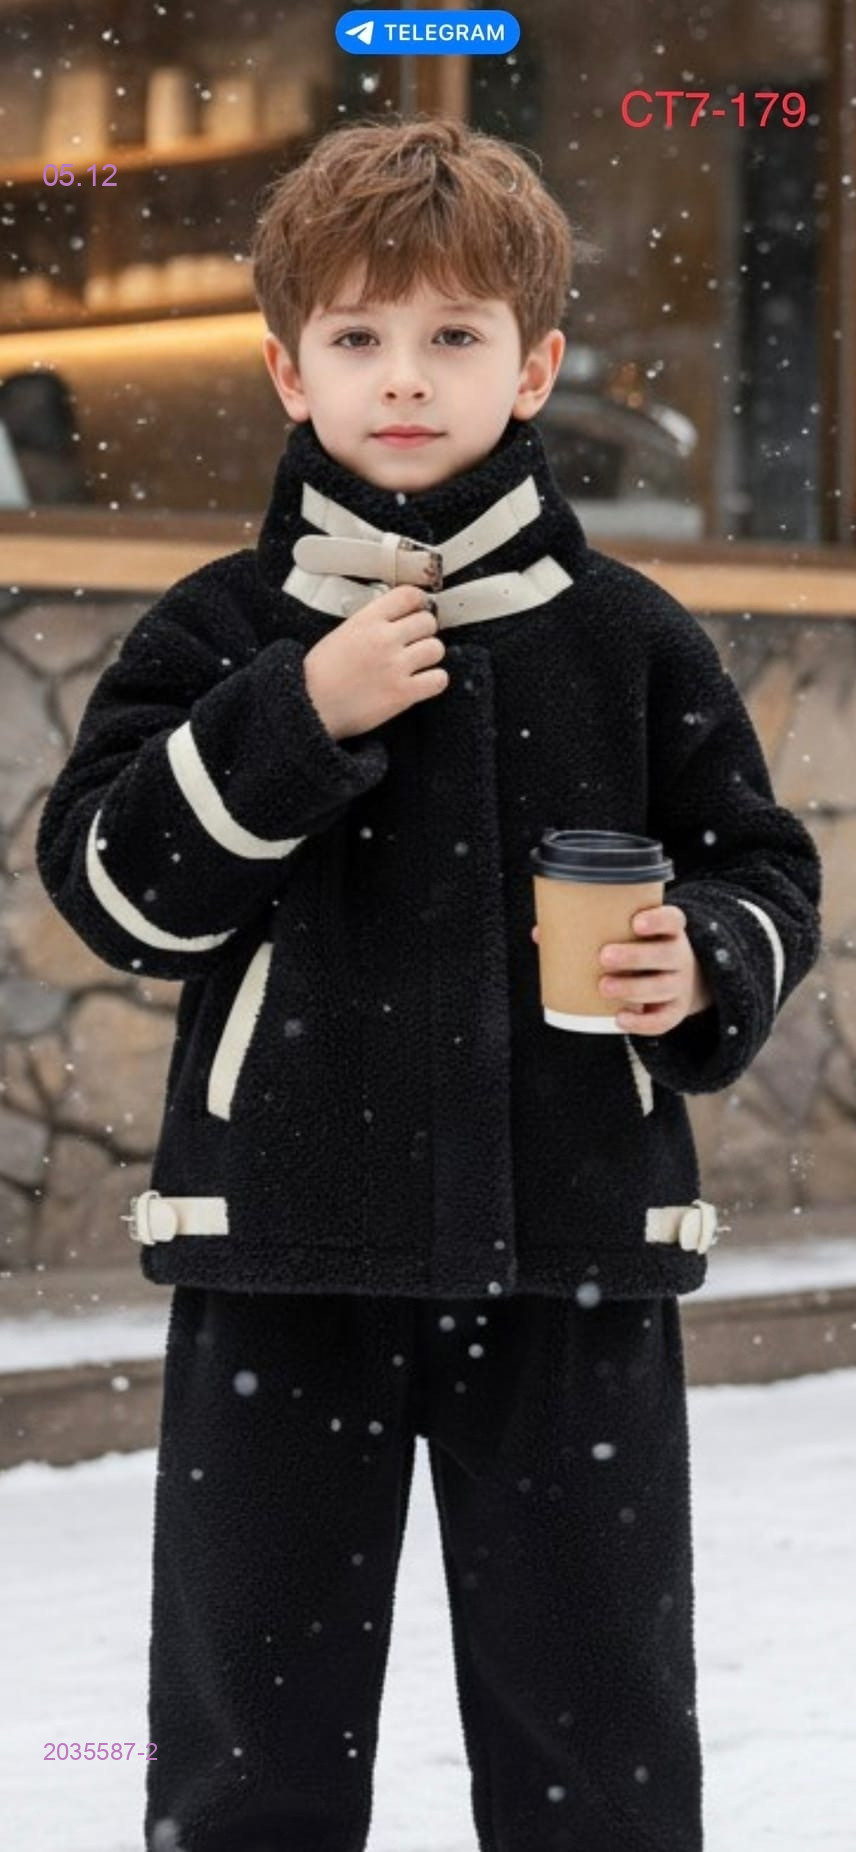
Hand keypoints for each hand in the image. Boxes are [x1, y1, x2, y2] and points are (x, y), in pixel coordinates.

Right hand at [303, 585, 447, 739]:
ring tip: (416, 663)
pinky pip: (438, 680)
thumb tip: (394, 620)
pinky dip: (434, 681)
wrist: (309, 707)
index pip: (409, 595)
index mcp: (366, 620)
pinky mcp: (403, 693)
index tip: (418, 609)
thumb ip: (369, 624)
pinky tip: (421, 682)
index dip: (418, 602)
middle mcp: (384, 639)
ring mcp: (395, 666)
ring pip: (436, 649)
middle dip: (423, 632)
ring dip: (429, 656)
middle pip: (428, 621)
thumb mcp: (340, 634)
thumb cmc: (318, 675)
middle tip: (414, 642)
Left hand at [530, 903, 714, 1034]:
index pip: (673, 920)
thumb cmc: (639, 951)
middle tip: (604, 956)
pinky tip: (620, 1019)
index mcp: (668, 932)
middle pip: (665, 954)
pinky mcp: (675, 1011)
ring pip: (662, 987)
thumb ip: (589, 931)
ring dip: (633, 988)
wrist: (676, 980)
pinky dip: (642, 1023)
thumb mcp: (626, 937)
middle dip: (635, 956)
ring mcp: (679, 985)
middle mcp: (679, 956)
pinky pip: (663, 1020)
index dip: (658, 920)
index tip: (636, 922)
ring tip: (603, 987)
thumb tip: (540, 932)